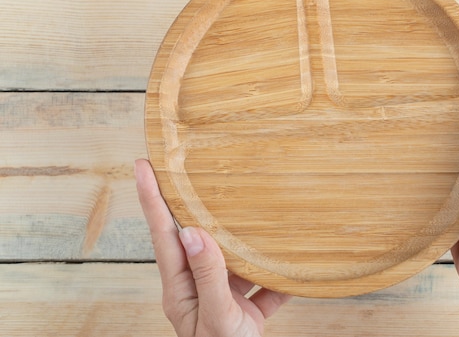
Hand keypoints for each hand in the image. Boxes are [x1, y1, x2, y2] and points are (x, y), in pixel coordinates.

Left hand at [135, 159, 290, 336]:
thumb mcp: (217, 318)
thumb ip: (209, 277)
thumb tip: (195, 233)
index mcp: (181, 287)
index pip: (164, 234)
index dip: (152, 197)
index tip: (143, 165)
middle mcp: (198, 286)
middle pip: (192, 237)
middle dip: (187, 203)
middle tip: (184, 169)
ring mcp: (223, 296)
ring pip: (229, 256)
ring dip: (238, 232)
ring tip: (244, 203)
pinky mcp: (248, 308)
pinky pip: (262, 282)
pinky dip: (276, 271)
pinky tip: (291, 256)